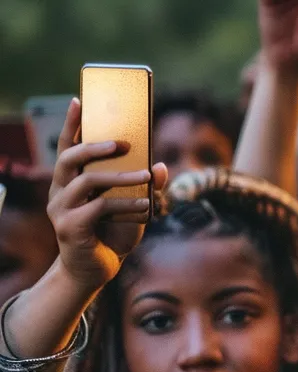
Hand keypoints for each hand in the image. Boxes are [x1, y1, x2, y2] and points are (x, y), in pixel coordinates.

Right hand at [45, 99, 168, 291]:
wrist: (97, 269)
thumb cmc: (113, 232)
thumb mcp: (134, 205)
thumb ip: (146, 186)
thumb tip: (160, 165)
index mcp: (71, 180)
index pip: (67, 146)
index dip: (72, 124)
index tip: (79, 100)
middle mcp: (60, 191)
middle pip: (69, 158)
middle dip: (95, 146)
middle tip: (123, 143)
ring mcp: (62, 209)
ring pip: (87, 181)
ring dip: (120, 176)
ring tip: (146, 176)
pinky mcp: (70, 228)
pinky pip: (99, 208)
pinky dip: (126, 204)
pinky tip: (145, 207)